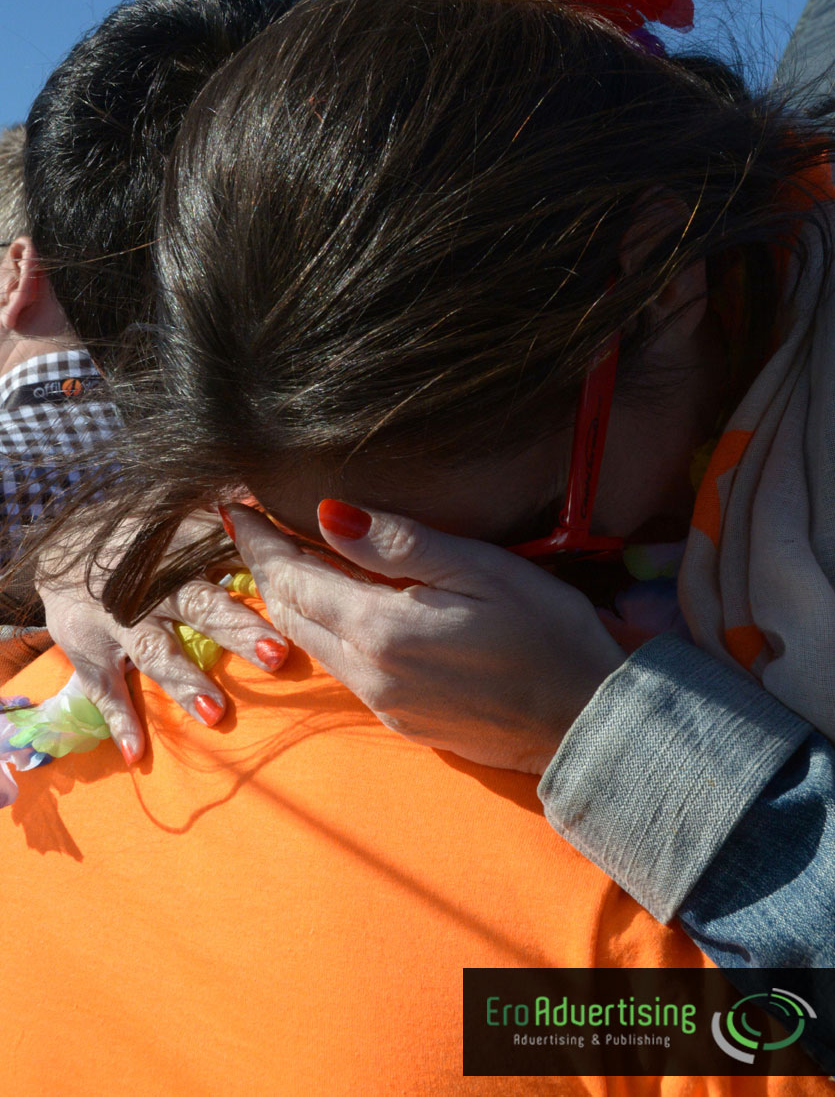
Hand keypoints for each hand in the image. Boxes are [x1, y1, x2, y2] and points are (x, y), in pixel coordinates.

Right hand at [36, 518, 288, 765]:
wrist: (63, 548)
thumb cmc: (144, 536)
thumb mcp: (179, 512)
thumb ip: (231, 513)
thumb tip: (282, 495)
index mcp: (179, 542)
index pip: (226, 552)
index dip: (260, 568)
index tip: (296, 589)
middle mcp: (150, 581)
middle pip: (197, 602)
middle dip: (235, 628)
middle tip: (276, 654)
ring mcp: (116, 619)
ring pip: (154, 649)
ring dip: (184, 680)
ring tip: (215, 712)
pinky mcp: (88, 649)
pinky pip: (103, 689)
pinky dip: (120, 721)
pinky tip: (138, 754)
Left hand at [222, 501, 626, 774]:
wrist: (584, 724)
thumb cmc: (548, 635)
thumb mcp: (483, 571)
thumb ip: (402, 544)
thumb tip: (330, 514)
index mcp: (382, 629)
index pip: (294, 577)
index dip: (259, 541)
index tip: (235, 507)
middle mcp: (368, 672)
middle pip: (289, 612)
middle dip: (264, 566)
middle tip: (250, 525)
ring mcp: (382, 703)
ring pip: (309, 642)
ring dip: (289, 598)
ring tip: (283, 556)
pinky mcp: (399, 719)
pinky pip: (339, 666)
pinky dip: (320, 628)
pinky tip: (334, 604)